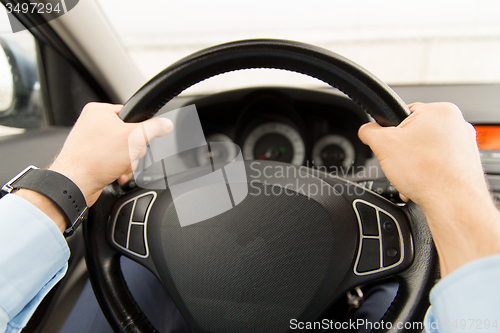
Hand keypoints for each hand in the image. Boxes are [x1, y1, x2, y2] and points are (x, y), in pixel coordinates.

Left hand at [49, 103, 172, 206]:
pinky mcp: (92, 158)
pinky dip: (119, 169)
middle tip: (126, 155)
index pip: (131, 115)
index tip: (138, 139)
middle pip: (130, 135)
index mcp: (99, 111)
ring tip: (119, 167)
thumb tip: (165, 124)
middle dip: (133, 151)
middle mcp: (93, 124)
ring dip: (127, 163)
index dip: (139, 129)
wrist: (75, 184)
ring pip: (124, 151)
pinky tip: (115, 174)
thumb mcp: (134, 138)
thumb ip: (154, 128)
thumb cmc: (94, 159)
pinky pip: (114, 161)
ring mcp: (91, 142)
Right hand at [358, 102, 499, 275]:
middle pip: (416, 133)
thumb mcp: (383, 144)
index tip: (390, 145)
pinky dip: (428, 172)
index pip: (405, 113)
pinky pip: (439, 163)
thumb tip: (366, 130)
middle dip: (404, 150)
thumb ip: (369, 131)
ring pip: (427, 150)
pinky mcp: (466, 163)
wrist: (452, 202)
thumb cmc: (427, 172)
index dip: (392, 131)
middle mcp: (457, 124)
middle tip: (401, 163)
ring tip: (413, 175)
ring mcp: (465, 144)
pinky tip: (423, 182)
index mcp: (440, 110)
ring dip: (415, 163)